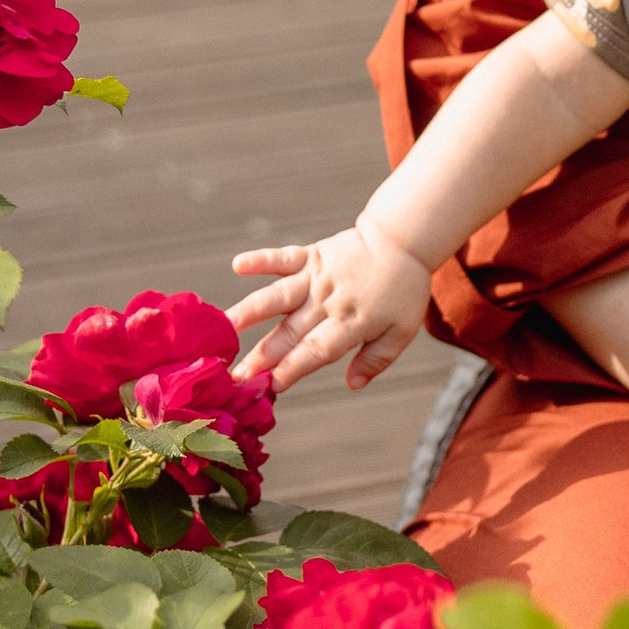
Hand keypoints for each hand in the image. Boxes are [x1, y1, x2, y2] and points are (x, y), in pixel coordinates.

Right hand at [229, 223, 429, 390]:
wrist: (403, 241)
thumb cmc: (402, 291)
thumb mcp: (401, 331)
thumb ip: (376, 360)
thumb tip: (352, 385)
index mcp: (352, 323)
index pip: (317, 349)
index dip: (294, 368)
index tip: (271, 387)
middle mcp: (329, 301)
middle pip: (291, 331)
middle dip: (262, 356)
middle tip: (234, 377)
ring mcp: (318, 277)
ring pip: (279, 296)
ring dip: (251, 311)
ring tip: (225, 326)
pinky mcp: (312, 255)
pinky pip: (283, 257)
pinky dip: (262, 259)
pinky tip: (239, 264)